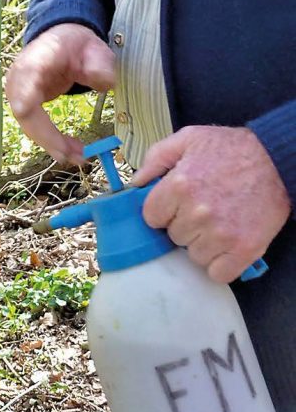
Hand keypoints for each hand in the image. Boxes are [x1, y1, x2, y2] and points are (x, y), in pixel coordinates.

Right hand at [4, 23, 115, 164]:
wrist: (62, 42)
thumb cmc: (78, 46)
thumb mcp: (95, 49)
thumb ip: (100, 64)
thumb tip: (105, 82)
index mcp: (39, 57)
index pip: (27, 75)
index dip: (23, 93)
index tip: (25, 110)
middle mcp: (21, 75)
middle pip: (25, 110)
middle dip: (47, 136)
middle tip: (75, 155)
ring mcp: (19, 91)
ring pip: (28, 124)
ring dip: (52, 143)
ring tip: (79, 157)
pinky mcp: (23, 104)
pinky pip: (33, 127)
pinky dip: (51, 141)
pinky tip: (71, 150)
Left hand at [133, 125, 291, 282]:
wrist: (277, 160)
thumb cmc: (232, 148)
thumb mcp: (189, 138)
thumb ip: (156, 157)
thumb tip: (135, 182)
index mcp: (179, 185)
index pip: (151, 216)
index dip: (164, 210)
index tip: (177, 204)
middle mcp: (198, 212)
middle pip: (174, 237)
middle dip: (185, 225)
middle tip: (204, 208)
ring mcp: (221, 234)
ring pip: (194, 256)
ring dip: (203, 244)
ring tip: (219, 222)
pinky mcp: (244, 250)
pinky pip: (218, 273)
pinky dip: (221, 263)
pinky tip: (228, 244)